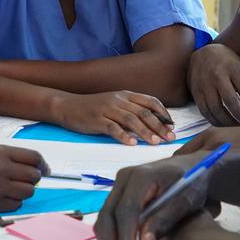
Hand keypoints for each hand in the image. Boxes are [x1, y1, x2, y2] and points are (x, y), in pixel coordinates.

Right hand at [0, 145, 47, 211]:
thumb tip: (31, 166)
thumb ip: (8, 157)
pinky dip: (14, 202)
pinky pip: (16, 205)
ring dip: (24, 190)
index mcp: (0, 153)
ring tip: (12, 187)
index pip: (34, 158)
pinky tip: (3, 196)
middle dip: (33, 178)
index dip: (42, 164)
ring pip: (28, 192)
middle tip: (25, 179)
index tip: (44, 169)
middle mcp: (2, 170)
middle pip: (34, 176)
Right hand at [52, 91, 175, 145]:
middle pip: (144, 112)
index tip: (172, 125)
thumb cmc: (93, 107)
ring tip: (155, 142)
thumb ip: (131, 110)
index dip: (163, 113)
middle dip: (159, 126)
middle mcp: (118, 100)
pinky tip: (132, 144)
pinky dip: (123, 136)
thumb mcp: (114, 103)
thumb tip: (152, 123)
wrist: (67, 105)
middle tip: (170, 138)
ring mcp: (107, 109)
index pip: (150, 101)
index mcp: (125, 95)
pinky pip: (113, 128)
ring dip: (145, 132)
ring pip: (131, 120)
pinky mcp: (96, 120)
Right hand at [94, 152, 215, 239]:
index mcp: (142, 176)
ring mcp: (120, 186)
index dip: (125, 236)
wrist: (193, 167)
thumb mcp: (187, 200)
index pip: (127, 209)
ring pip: (105, 218)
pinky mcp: (120, 195)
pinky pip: (110, 218)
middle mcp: (125, 178)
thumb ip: (166, 219)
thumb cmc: (193, 182)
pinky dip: (110, 238)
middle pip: (108, 214)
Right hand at [188, 43, 239, 125]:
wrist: (203, 53)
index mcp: (233, 68)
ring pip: (216, 109)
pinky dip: (215, 121)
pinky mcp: (195, 92)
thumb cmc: (228, 63)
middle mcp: (217, 75)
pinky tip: (224, 124)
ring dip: (228, 123)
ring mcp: (204, 84)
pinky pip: (205, 112)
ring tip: (238, 127)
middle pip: (230, 102)